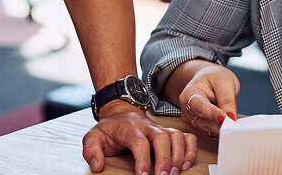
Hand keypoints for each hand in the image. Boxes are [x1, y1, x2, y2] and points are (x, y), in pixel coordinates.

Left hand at [82, 101, 197, 174]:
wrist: (121, 113)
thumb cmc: (110, 129)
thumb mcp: (93, 137)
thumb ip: (91, 151)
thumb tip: (97, 166)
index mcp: (129, 128)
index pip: (140, 142)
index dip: (143, 160)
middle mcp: (148, 127)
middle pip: (163, 138)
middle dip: (164, 159)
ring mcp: (161, 129)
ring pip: (177, 137)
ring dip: (179, 155)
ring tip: (174, 173)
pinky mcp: (170, 133)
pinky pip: (186, 137)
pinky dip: (190, 150)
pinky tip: (185, 164)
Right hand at [175, 63, 238, 136]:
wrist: (209, 79)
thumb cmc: (214, 78)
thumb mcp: (224, 82)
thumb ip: (227, 100)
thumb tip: (230, 117)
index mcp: (189, 94)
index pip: (200, 107)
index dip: (213, 114)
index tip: (226, 118)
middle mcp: (187, 110)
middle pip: (204, 122)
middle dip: (221, 123)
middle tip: (236, 123)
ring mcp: (191, 120)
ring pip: (209, 130)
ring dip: (222, 126)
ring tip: (232, 118)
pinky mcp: (199, 127)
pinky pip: (212, 133)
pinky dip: (221, 129)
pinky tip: (227, 122)